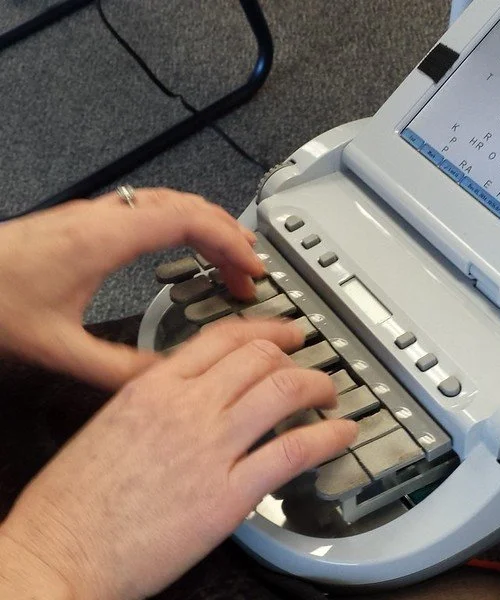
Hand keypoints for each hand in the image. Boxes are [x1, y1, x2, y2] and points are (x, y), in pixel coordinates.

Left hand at [0, 188, 265, 388]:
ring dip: (208, 227)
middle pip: (188, 207)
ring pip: (169, 203)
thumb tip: (166, 377)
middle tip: (250, 273)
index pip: (190, 222)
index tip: (252, 270)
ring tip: (231, 257)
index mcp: (105, 239)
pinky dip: (182, 224)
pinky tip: (183, 246)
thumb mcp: (58, 346)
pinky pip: (151, 209)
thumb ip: (118, 367)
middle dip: (230, 237)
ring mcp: (94, 215)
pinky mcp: (84, 222)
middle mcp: (104, 218)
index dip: (231, 243)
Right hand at [0, 319, 357, 599]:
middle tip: (311, 364)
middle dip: (296, 356)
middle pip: (260, 358)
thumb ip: (157, 401)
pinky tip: (342, 434)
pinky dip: (328, 437)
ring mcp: (210, 447)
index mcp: (152, 386)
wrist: (55, 552)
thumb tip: (195, 394)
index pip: (223, 338)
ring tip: (330, 396)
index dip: (265, 329)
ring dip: (317, 388)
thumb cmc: (72, 501)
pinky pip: (293, 450)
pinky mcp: (228, 493)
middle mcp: (186, 406)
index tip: (283, 333)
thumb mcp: (111, 424)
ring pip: (283, 392)